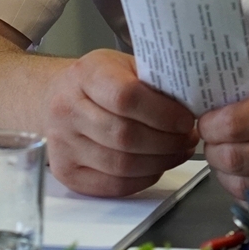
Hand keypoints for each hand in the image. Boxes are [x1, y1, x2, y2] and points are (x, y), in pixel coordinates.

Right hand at [44, 49, 198, 196]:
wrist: (56, 96)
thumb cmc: (98, 80)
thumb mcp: (123, 64)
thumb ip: (152, 80)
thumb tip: (191, 102)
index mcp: (85, 75)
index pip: (126, 97)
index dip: (163, 113)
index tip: (185, 119)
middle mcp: (66, 110)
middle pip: (125, 136)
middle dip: (166, 142)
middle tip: (188, 138)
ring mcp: (62, 144)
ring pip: (121, 165)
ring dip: (159, 162)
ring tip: (177, 151)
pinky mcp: (66, 172)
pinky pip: (113, 185)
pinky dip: (143, 179)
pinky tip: (156, 166)